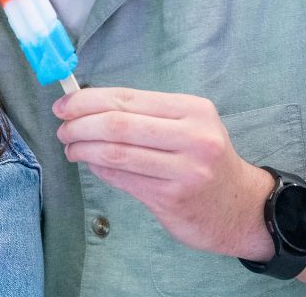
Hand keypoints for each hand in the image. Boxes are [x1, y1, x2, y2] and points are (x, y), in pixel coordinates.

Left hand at [54, 87, 273, 259]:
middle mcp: (193, 137)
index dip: (88, 101)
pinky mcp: (173, 198)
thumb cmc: (205, 160)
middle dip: (80, 124)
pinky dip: (99, 170)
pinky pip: (123, 179)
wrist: (242, 207)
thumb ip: (144, 115)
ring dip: (84, 149)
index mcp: (192, 110)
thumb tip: (86, 107)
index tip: (64, 105)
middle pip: (118, 124)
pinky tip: (91, 165)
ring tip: (71, 148)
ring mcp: (184, 169)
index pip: (127, 98)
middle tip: (62, 129)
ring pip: (116, 153)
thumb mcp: (187, 126)